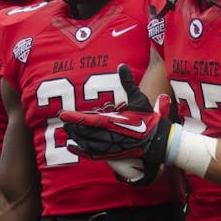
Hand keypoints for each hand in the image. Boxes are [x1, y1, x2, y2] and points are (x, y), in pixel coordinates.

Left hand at [61, 65, 171, 185]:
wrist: (157, 140)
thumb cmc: (147, 118)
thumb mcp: (139, 98)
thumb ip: (128, 82)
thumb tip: (122, 65)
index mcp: (114, 122)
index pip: (89, 120)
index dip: (74, 117)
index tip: (63, 114)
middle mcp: (109, 136)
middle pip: (84, 132)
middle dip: (72, 126)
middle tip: (64, 119)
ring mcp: (110, 147)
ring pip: (86, 142)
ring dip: (75, 136)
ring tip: (68, 130)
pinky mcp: (111, 154)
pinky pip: (91, 154)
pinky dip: (80, 151)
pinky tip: (72, 147)